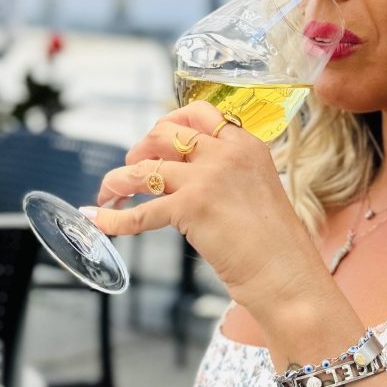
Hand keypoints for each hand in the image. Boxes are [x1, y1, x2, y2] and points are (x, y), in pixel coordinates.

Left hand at [88, 101, 322, 309]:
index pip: (199, 114)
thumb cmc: (274, 242)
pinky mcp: (191, 207)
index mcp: (246, 143)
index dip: (169, 123)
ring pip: (145, 169)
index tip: (156, 140)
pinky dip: (116, 218)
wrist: (285, 272)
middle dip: (140, 148)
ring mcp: (207, 178)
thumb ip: (225, 172)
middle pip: (165, 133)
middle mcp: (226, 153)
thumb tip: (181, 173)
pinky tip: (101, 221)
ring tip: (106, 193)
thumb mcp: (255, 187)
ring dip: (118, 180)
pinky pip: (141, 211)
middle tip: (132, 167)